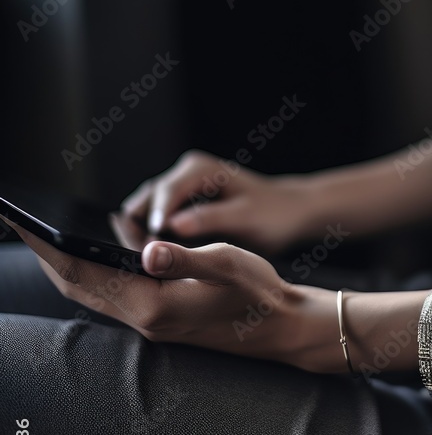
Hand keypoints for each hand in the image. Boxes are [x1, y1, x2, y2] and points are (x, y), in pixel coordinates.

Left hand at [0, 215, 312, 362]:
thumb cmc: (261, 295)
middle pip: (78, 286)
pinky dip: (92, 275)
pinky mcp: (161, 320)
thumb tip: (145, 250)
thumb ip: (185, 258)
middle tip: (19, 224)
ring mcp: (151, 324)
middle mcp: (145, 319)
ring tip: (44, 238)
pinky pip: (112, 297)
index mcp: (154, 305)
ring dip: (65, 266)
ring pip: (92, 294)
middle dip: (46, 255)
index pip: (85, 273)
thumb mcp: (228, 266)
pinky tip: (92, 256)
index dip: (50, 247)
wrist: (284, 329)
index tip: (23, 223)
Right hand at [121, 150, 312, 253]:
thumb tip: (173, 226)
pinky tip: (157, 261)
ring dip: (141, 234)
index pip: (164, 192)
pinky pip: (155, 219)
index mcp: (199, 169)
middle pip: (145, 200)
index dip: (152, 220)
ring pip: (145, 210)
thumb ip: (210, 219)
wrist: (289, 213)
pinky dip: (151, 237)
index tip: (148, 249)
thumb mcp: (245, 218)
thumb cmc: (273, 215)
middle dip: (139, 228)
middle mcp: (184, 173)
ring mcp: (180, 188)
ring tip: (146, 264)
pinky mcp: (180, 205)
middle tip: (141, 262)